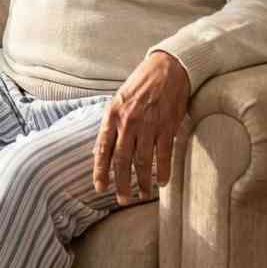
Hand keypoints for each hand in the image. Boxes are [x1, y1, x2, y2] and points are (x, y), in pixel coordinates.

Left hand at [92, 51, 189, 204]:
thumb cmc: (141, 84)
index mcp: (113, 114)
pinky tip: (162, 182)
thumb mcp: (118, 100)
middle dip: (121, 183)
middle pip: (122, 160)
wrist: (168, 68)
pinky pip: (164, 155)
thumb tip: (99, 151)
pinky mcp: (167, 127)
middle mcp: (129, 121)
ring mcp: (149, 125)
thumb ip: (110, 126)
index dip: (100, 171)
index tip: (100, 188)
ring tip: (142, 194)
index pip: (103, 148)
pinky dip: (163, 171)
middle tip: (123, 200)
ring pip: (142, 161)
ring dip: (142, 182)